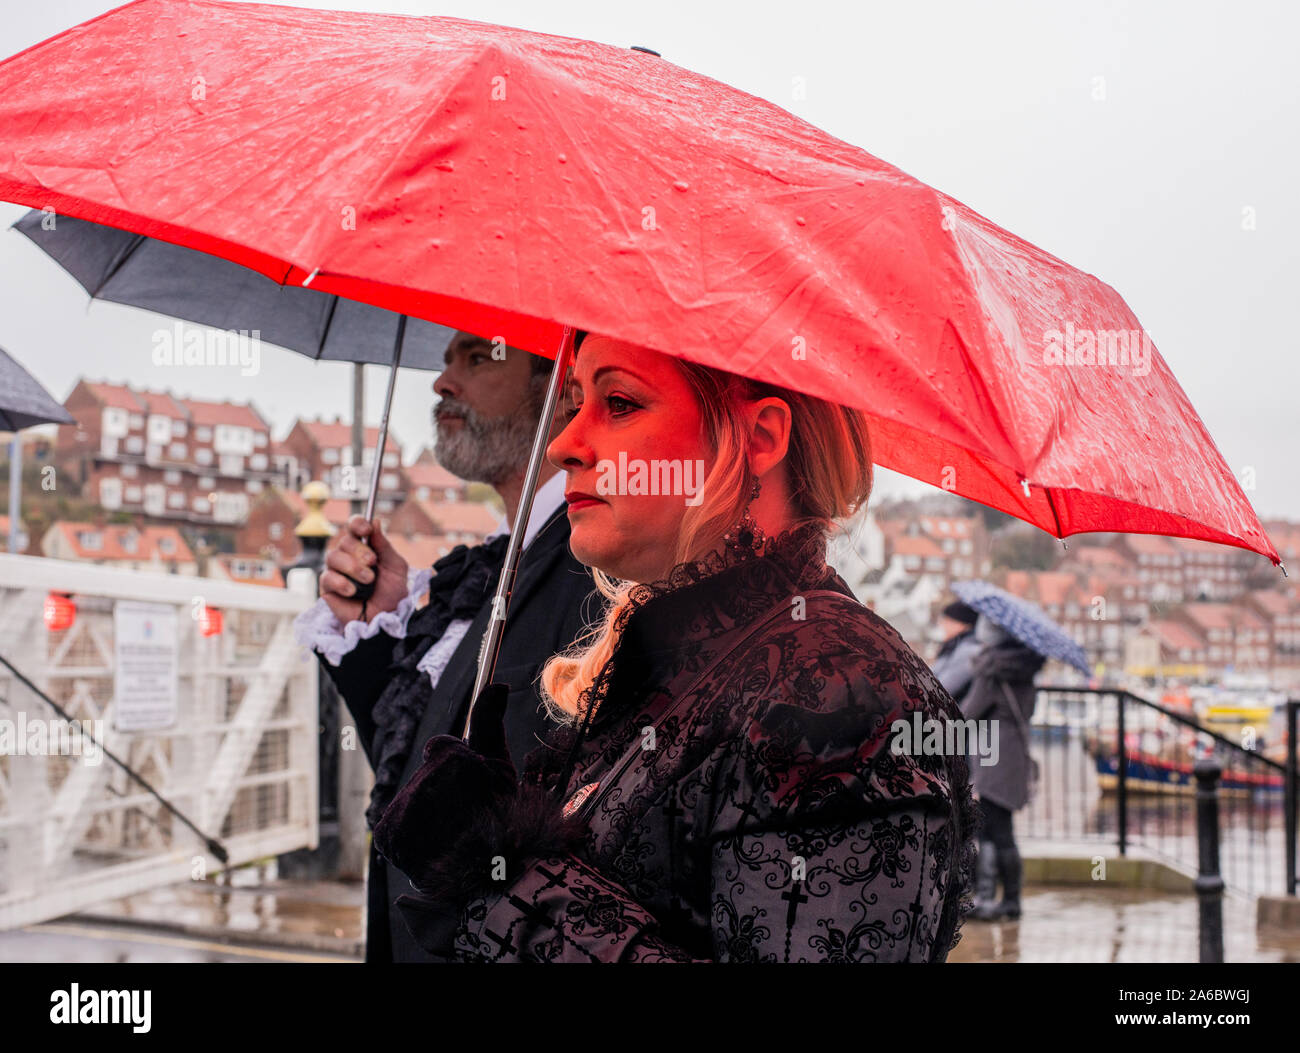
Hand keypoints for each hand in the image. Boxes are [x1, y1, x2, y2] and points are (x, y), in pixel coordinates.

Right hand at [320, 515, 408, 622]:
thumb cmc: (392, 593)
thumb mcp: (396, 567)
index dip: (357, 524)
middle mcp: (348, 556)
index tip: (366, 530)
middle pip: (344, 541)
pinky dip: (342, 583)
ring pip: (333, 556)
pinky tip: (353, 591)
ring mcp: (336, 570)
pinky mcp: (327, 587)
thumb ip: (385, 546)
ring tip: (368, 580)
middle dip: (360, 551)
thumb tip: (375, 522)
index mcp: (365, 547)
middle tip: (372, 562)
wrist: (386, 618)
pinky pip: (327, 577)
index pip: (354, 527)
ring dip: (353, 567)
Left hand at [372, 684, 514, 890]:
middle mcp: (420, 780)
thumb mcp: (502, 767)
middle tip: (468, 816)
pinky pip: (396, 823)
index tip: (475, 788)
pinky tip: (434, 846)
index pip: (441, 747)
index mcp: (450, 758)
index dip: (461, 767)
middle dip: (444, 791)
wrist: (490, 881)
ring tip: (453, 835)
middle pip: (427, 775)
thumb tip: (497, 684)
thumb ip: (490, 723)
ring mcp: (402, 809)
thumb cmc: (504, 820)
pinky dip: (411, 834)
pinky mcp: (388, 834)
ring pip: (412, 798)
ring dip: (427, 813)